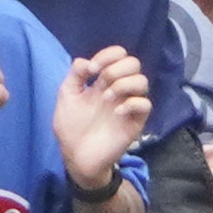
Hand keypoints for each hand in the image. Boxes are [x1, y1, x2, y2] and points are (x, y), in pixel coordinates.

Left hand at [53, 43, 147, 189]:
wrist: (77, 157)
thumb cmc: (71, 128)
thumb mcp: (66, 95)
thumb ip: (75, 74)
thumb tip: (89, 62)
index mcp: (103, 81)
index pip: (118, 55)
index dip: (108, 55)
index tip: (92, 69)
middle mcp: (118, 90)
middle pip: (134, 63)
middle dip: (117, 68)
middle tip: (102, 83)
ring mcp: (128, 105)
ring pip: (143, 81)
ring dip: (124, 85)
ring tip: (107, 99)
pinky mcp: (135, 122)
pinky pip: (145, 104)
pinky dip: (131, 104)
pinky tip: (116, 113)